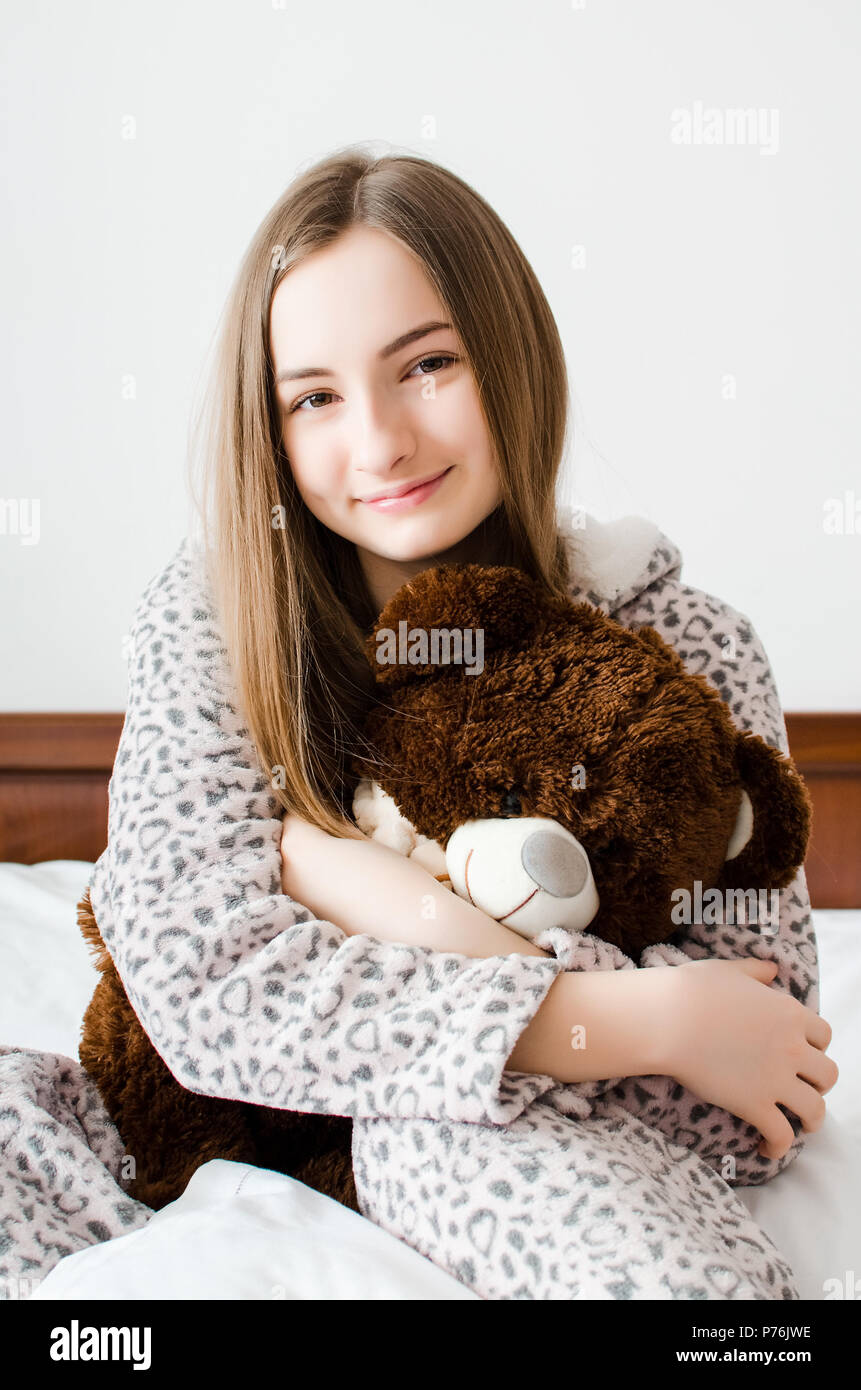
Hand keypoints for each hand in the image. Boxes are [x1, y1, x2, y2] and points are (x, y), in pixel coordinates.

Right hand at [659, 956, 838, 1161]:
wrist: (667, 1019)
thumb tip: (772, 970)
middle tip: (805, 1088)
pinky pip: (781, 1134)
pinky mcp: (755, 1105)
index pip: (824, 1035)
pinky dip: (779, 1146)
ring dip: (812, 1120)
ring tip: (802, 1126)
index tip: (804, 1053)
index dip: (817, 1046)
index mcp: (789, 1013)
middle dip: (820, 1083)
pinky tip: (767, 1148)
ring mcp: (776, 1079)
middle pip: (828, 1074)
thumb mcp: (729, 970)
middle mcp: (792, 1047)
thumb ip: (756, 971)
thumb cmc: (692, 990)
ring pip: (815, 1109)